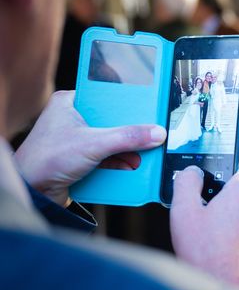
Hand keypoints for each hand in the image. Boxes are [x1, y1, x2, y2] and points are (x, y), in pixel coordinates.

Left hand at [14, 91, 166, 205]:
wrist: (30, 194)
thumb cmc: (44, 161)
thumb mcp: (93, 144)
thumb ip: (127, 137)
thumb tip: (155, 133)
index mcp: (70, 103)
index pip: (107, 96)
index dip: (128, 102)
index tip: (147, 108)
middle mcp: (73, 119)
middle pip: (113, 121)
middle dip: (130, 133)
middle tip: (148, 135)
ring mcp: (77, 140)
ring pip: (111, 140)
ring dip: (127, 150)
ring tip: (141, 157)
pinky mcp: (80, 159)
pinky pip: (106, 157)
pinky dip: (118, 163)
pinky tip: (130, 168)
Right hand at [170, 163, 238, 289]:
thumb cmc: (207, 254)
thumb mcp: (184, 212)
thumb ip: (186, 184)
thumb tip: (191, 172)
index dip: (231, 170)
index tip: (217, 179)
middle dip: (227, 198)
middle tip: (205, 210)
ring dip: (232, 219)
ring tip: (210, 234)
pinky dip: (238, 236)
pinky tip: (220, 248)